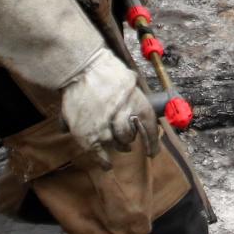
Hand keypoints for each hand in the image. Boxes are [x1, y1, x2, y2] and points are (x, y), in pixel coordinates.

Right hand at [60, 49, 158, 165]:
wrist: (81, 68)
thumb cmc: (104, 69)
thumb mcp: (127, 79)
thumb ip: (131, 94)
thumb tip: (135, 97)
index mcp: (137, 103)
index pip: (149, 128)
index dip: (152, 142)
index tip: (153, 153)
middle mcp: (123, 118)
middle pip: (129, 137)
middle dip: (128, 140)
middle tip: (127, 142)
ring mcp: (104, 127)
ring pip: (115, 144)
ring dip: (117, 145)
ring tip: (118, 145)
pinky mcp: (87, 134)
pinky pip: (97, 153)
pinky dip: (103, 161)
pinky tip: (107, 165)